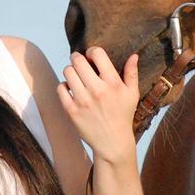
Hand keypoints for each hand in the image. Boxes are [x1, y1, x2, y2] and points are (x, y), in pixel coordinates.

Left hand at [57, 46, 138, 164]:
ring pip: (67, 72)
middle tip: (80, 63)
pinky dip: (64, 86)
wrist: (112, 142)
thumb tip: (134, 55)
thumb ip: (132, 73)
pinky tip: (71, 89)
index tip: (92, 56)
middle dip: (78, 58)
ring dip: (71, 71)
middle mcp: (97, 90)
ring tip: (76, 77)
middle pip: (78, 60)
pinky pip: (60, 88)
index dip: (92, 51)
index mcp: (113, 83)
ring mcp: (83, 100)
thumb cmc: (123, 116)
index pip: (97, 54)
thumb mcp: (132, 94)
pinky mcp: (71, 110)